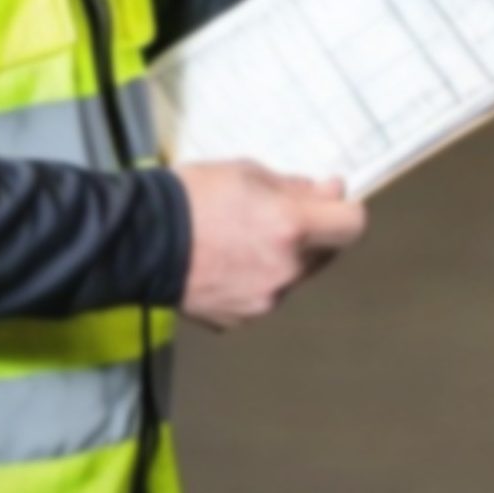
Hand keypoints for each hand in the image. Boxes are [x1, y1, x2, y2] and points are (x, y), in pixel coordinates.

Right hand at [176, 162, 366, 330]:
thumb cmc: (194, 197)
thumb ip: (296, 188)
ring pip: (296, 274)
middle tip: (279, 212)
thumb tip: (329, 193)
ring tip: (245, 237)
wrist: (141, 241)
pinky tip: (230, 261)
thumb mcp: (249, 173)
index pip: (352, 225)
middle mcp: (285, 270)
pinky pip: (267, 293)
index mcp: (291, 228)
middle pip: (326, 252)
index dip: (343, 209)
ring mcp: (264, 300)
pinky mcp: (241, 319)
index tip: (327, 198)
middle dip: (314, 231)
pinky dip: (259, 277)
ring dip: (286, 255)